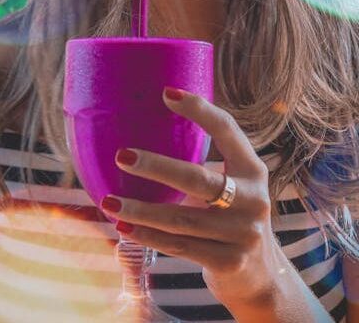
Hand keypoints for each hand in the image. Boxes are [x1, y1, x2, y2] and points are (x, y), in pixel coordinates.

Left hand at [100, 88, 287, 305]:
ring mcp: (242, 233)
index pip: (228, 130)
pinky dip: (148, 235)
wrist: (260, 276)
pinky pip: (179, 246)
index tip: (167, 93)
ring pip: (181, 218)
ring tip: (109, 200)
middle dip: (156, 167)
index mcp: (253, 170)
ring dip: (140, 210)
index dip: (200, 110)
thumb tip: (142, 141)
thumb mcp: (232, 187)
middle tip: (121, 156)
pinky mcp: (228, 262)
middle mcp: (253, 199)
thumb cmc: (231, 217)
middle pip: (197, 179)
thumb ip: (203, 168)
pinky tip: (124, 227)